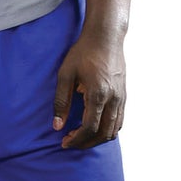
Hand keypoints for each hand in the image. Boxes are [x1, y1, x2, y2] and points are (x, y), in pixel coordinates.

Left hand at [51, 31, 125, 148]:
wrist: (105, 38)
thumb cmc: (83, 53)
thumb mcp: (65, 75)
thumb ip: (61, 101)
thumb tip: (57, 125)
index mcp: (98, 94)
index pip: (90, 127)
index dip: (77, 139)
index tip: (64, 142)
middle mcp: (114, 99)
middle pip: (104, 133)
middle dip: (86, 143)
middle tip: (70, 142)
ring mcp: (121, 98)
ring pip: (114, 130)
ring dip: (97, 138)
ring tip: (80, 137)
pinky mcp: (124, 95)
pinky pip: (119, 120)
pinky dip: (107, 130)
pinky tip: (93, 126)